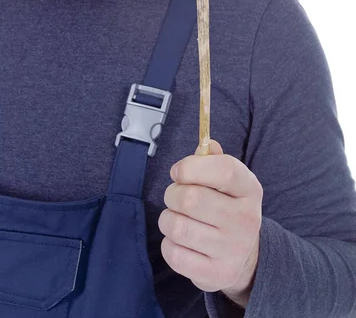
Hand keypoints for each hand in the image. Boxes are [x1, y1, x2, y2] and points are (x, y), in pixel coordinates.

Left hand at [158, 140, 262, 295]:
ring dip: (168, 218)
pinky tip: (180, 240)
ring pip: (177, 226)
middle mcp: (246, 220)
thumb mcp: (230, 181)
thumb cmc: (228, 208)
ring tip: (176, 218)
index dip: (192, 167)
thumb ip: (214, 159)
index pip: (224, 170)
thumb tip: (205, 143)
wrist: (246, 258)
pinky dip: (169, 244)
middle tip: (175, 196)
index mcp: (250, 190)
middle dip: (172, 193)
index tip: (178, 171)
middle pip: (191, 199)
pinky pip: (174, 253)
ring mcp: (232, 250)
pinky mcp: (215, 274)